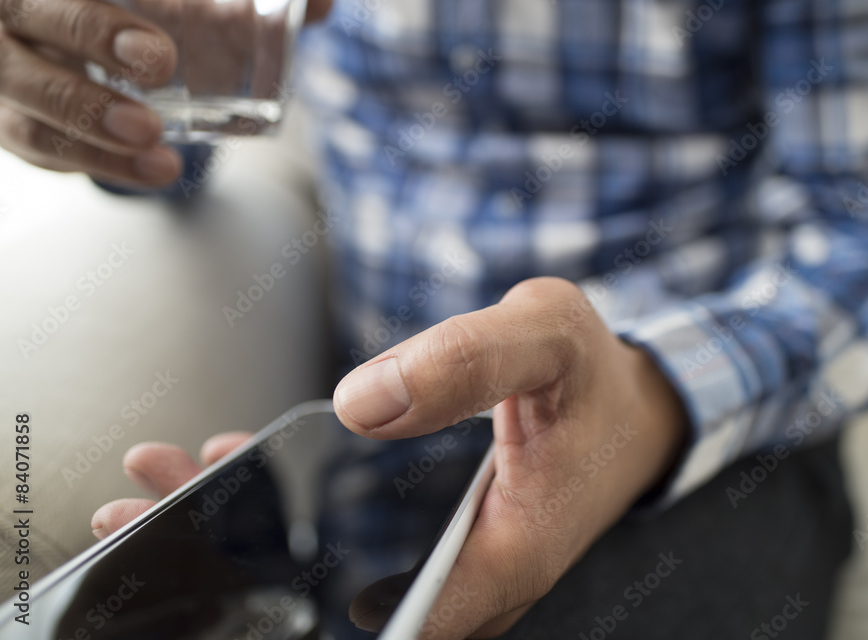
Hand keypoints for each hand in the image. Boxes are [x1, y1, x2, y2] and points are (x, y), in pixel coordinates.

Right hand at [0, 0, 331, 186]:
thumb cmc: (134, 22)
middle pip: (27, 8)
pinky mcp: (12, 122)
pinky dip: (97, 161)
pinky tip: (153, 170)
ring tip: (154, 137)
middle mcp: (13, 7)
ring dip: (87, 116)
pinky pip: (38, 145)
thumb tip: (325, 0)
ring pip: (25, 90)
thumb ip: (240, 4)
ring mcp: (4, 67)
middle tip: (159, 62)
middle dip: (90, 34)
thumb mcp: (182, 7)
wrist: (83, 69)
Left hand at [91, 277, 687, 638]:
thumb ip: (468, 362)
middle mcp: (473, 576)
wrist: (635, 406)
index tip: (213, 566)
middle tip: (150, 510)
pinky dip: (296, 508)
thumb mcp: (547, 338)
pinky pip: (359, 541)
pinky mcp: (442, 539)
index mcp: (504, 552)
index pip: (391, 622)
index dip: (297, 607)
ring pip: (344, 573)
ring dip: (255, 533)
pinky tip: (243, 467)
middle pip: (346, 602)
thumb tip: (363, 403)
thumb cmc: (597, 379)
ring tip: (172, 483)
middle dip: (246, 565)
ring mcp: (455, 562)